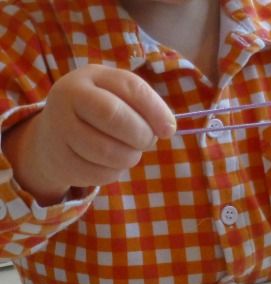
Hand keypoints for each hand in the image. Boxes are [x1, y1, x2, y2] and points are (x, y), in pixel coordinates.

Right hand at [5, 64, 175, 204]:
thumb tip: (167, 128)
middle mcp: (68, 96)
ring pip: (108, 150)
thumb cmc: (99, 115)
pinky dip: (114, 172)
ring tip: (127, 152)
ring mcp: (60, 129)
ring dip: (129, 157)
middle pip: (114, 116)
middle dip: (140, 135)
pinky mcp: (61, 160)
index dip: (155, 110)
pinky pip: (99, 173)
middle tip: (145, 142)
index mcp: (91, 76)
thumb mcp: (119, 99)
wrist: (54, 138)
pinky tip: (109, 163)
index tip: (169, 130)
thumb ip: (144, 107)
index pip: (129, 87)